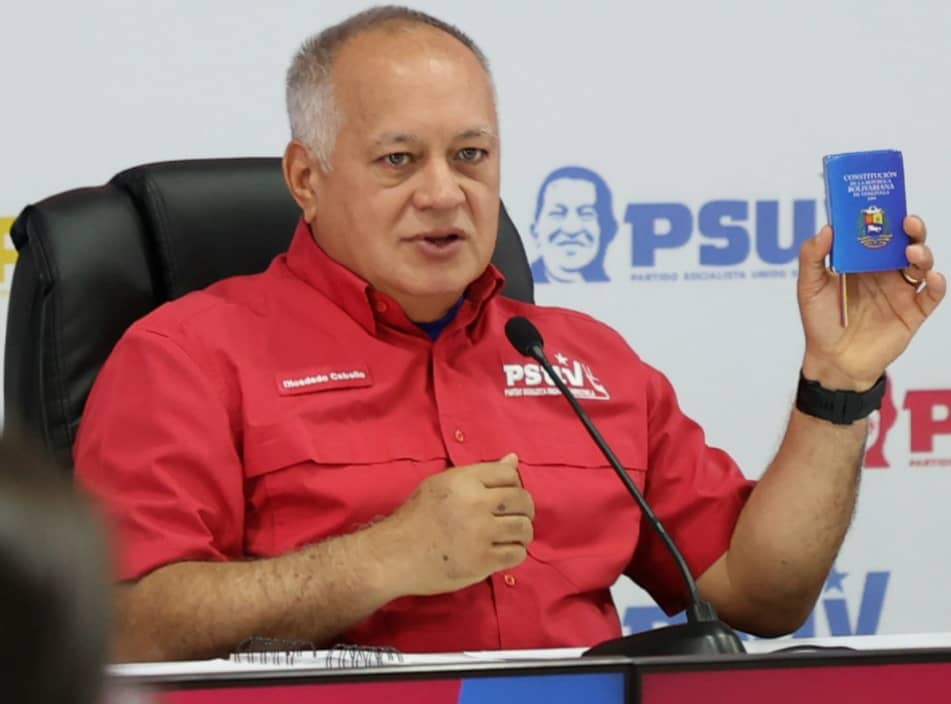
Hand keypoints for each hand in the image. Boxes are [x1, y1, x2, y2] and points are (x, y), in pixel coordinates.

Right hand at [380, 453, 533, 596]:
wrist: (393, 555)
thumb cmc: (415, 518)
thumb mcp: (441, 484)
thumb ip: (479, 473)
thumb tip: (513, 459)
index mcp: (464, 480)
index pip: (510, 474)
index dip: (513, 485)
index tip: (505, 497)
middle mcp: (476, 503)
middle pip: (522, 500)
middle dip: (524, 509)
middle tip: (514, 518)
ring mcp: (481, 533)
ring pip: (524, 528)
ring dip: (521, 533)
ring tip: (509, 536)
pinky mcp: (483, 561)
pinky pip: (517, 554)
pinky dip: (514, 552)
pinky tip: (502, 551)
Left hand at [798, 215, 945, 389]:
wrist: (834, 360)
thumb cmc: (820, 322)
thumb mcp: (809, 287)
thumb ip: (812, 257)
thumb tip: (827, 228)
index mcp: (862, 261)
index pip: (878, 231)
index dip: (884, 215)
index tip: (884, 201)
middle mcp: (885, 272)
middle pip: (905, 242)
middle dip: (911, 228)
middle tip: (907, 221)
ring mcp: (901, 291)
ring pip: (921, 264)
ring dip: (922, 253)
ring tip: (911, 251)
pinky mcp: (913, 313)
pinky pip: (932, 295)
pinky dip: (937, 284)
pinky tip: (932, 278)